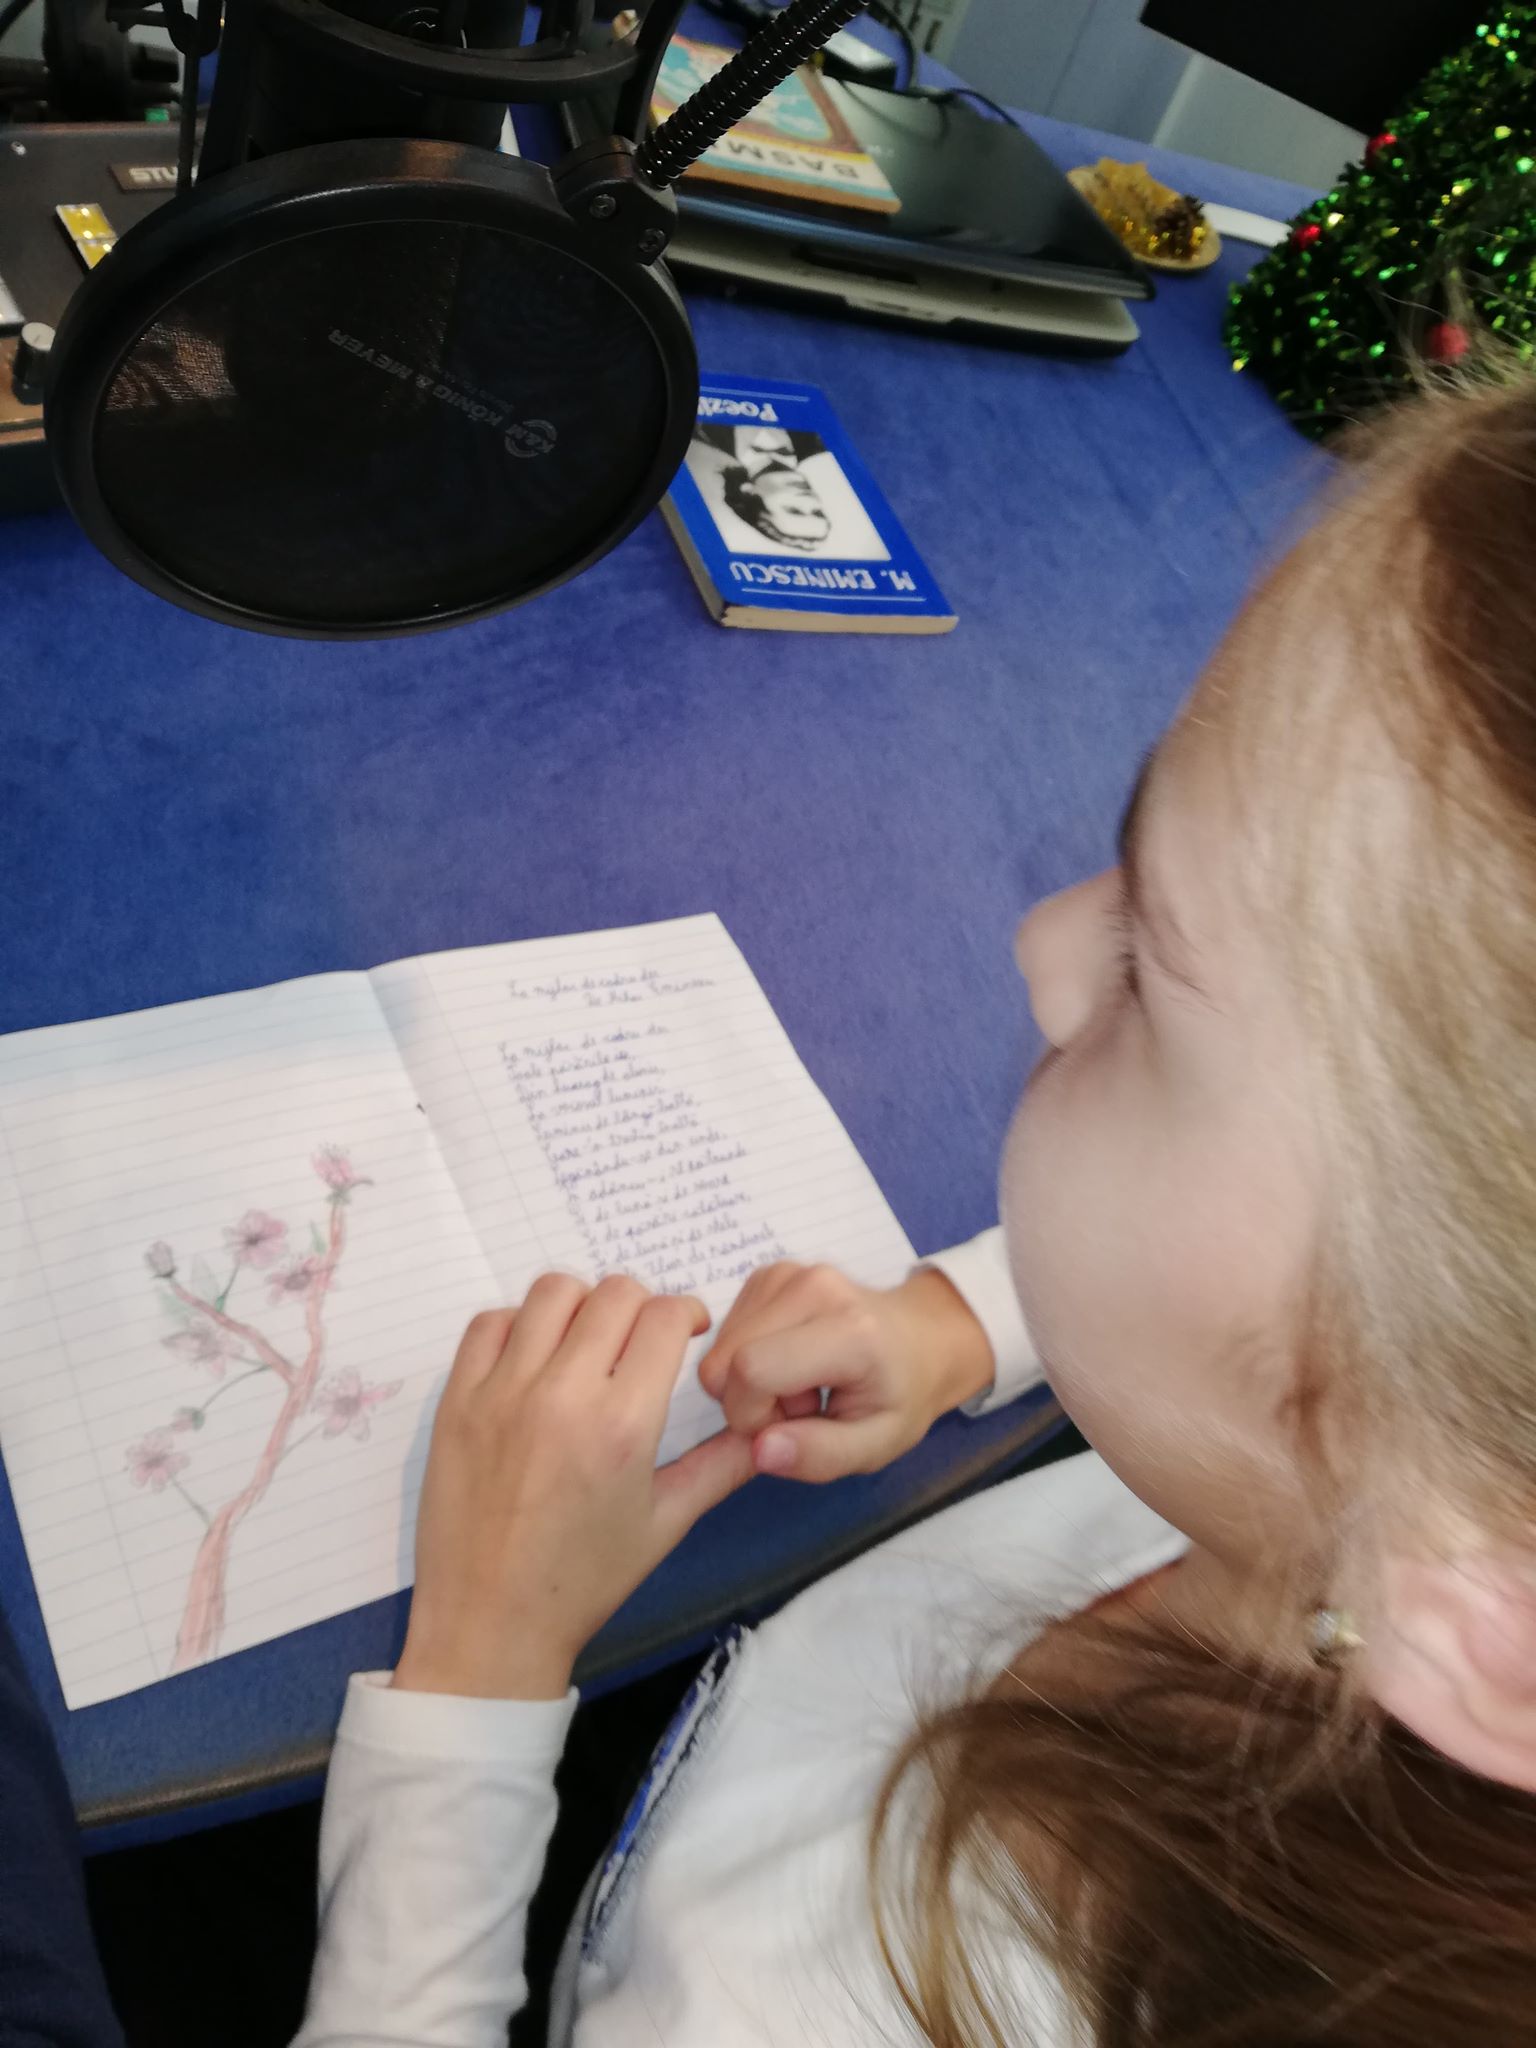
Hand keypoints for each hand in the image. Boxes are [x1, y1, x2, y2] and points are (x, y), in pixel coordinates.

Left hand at [393, 1275, 754, 1700]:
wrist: (491, 1624)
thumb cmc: (584, 1582)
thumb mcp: (665, 1525)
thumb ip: (721, 1467)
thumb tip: (765, 1428)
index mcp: (623, 1425)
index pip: (663, 1317)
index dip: (685, 1312)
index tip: (686, 1329)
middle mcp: (563, 1395)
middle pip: (614, 1292)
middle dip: (642, 1304)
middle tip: (641, 1338)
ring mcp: (502, 1392)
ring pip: (552, 1292)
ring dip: (583, 1302)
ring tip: (588, 1338)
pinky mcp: (458, 1399)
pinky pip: (490, 1322)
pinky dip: (520, 1322)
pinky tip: (535, 1355)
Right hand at [697, 1262, 993, 1483]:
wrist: (921, 1338)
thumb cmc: (902, 1396)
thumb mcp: (877, 1445)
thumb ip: (820, 1456)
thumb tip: (760, 1450)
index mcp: (848, 1330)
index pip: (752, 1370)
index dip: (752, 1415)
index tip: (791, 1428)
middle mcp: (812, 1286)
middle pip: (725, 1360)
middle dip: (749, 1402)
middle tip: (803, 1407)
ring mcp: (787, 1272)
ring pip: (720, 1348)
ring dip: (750, 1381)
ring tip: (804, 1384)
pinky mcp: (769, 1273)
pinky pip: (728, 1331)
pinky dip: (749, 1357)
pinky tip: (792, 1361)